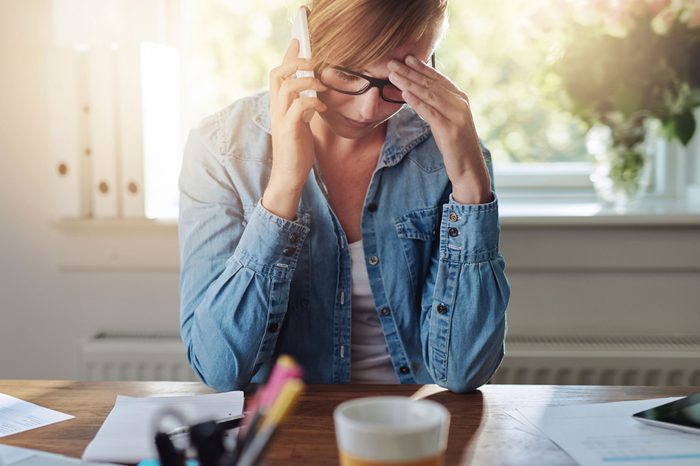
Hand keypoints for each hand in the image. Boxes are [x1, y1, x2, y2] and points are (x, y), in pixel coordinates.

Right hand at [263, 39, 327, 219]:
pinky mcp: (289, 130)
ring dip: (306, 81)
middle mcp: (276, 109)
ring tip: (321, 85)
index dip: (288, 55)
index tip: (298, 40)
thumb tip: (313, 96)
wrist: (289, 176)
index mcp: (278, 105)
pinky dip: (312, 102)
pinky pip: (299, 107)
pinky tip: (321, 106)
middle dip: (296, 62)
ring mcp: (281, 119)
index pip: (278, 73)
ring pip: (287, 87)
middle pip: (278, 73)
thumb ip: (302, 108)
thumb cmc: (296, 150)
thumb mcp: (300, 124)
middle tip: (314, 61)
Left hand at [388, 56, 491, 203]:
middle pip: (430, 84)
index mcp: (460, 98)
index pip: (438, 79)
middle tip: (392, 63)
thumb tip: (421, 93)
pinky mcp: (450, 129)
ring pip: (428, 95)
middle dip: (410, 72)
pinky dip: (416, 102)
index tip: (406, 58)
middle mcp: (460, 103)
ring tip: (393, 75)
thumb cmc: (456, 146)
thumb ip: (439, 106)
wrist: (469, 168)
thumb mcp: (448, 121)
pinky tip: (404, 94)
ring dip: (408, 83)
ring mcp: (457, 115)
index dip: (422, 67)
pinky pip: (430, 112)